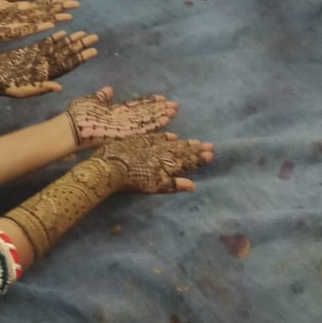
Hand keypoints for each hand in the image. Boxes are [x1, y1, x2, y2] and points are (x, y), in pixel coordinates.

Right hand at [0, 30, 97, 97]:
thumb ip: (42, 88)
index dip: (81, 58)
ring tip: (84, 33)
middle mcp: (46, 66)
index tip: (94, 51)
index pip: (69, 65)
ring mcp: (38, 58)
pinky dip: (54, 38)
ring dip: (71, 40)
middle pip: (68, 54)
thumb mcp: (25, 90)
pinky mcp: (29, 51)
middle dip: (81, 46)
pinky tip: (64, 32)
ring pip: (59, 47)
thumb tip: (59, 87)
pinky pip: (45, 43)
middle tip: (95, 37)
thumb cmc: (7, 87)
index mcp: (48, 76)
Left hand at [66, 86, 177, 146]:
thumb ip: (101, 97)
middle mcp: (122, 120)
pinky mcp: (125, 134)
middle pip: (144, 113)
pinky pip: (143, 128)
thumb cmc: (78, 115)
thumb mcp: (91, 101)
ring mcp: (124, 127)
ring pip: (146, 120)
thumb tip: (109, 89)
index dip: (148, 101)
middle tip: (176, 105)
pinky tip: (165, 120)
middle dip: (159, 109)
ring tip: (174, 111)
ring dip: (160, 116)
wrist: (70, 129)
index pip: (135, 105)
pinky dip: (155, 124)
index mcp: (115, 112)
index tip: (162, 97)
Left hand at [93, 132, 213, 193]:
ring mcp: (150, 146)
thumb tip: (192, 185)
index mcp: (166, 166)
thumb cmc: (131, 182)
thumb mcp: (154, 187)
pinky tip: (172, 135)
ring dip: (185, 143)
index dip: (198, 159)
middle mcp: (161, 154)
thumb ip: (173, 185)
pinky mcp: (138, 141)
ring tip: (196, 141)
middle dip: (196, 149)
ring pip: (172, 144)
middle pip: (181, 151)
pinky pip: (156, 137)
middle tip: (210, 145)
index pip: (186, 162)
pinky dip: (165, 137)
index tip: (211, 154)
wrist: (110, 167)